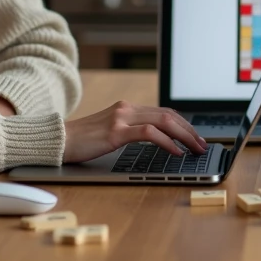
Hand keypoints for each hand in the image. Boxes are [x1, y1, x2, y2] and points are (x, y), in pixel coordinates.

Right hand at [63, 101, 207, 163]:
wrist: (57, 141)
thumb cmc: (82, 141)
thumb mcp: (110, 132)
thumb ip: (129, 131)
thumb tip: (155, 141)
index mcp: (127, 108)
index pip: (164, 112)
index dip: (184, 124)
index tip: (196, 137)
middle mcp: (127, 109)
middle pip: (169, 115)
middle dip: (190, 130)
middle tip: (203, 144)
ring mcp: (121, 118)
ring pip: (164, 121)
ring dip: (185, 136)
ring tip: (195, 149)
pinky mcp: (116, 132)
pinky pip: (149, 133)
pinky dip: (167, 142)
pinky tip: (175, 152)